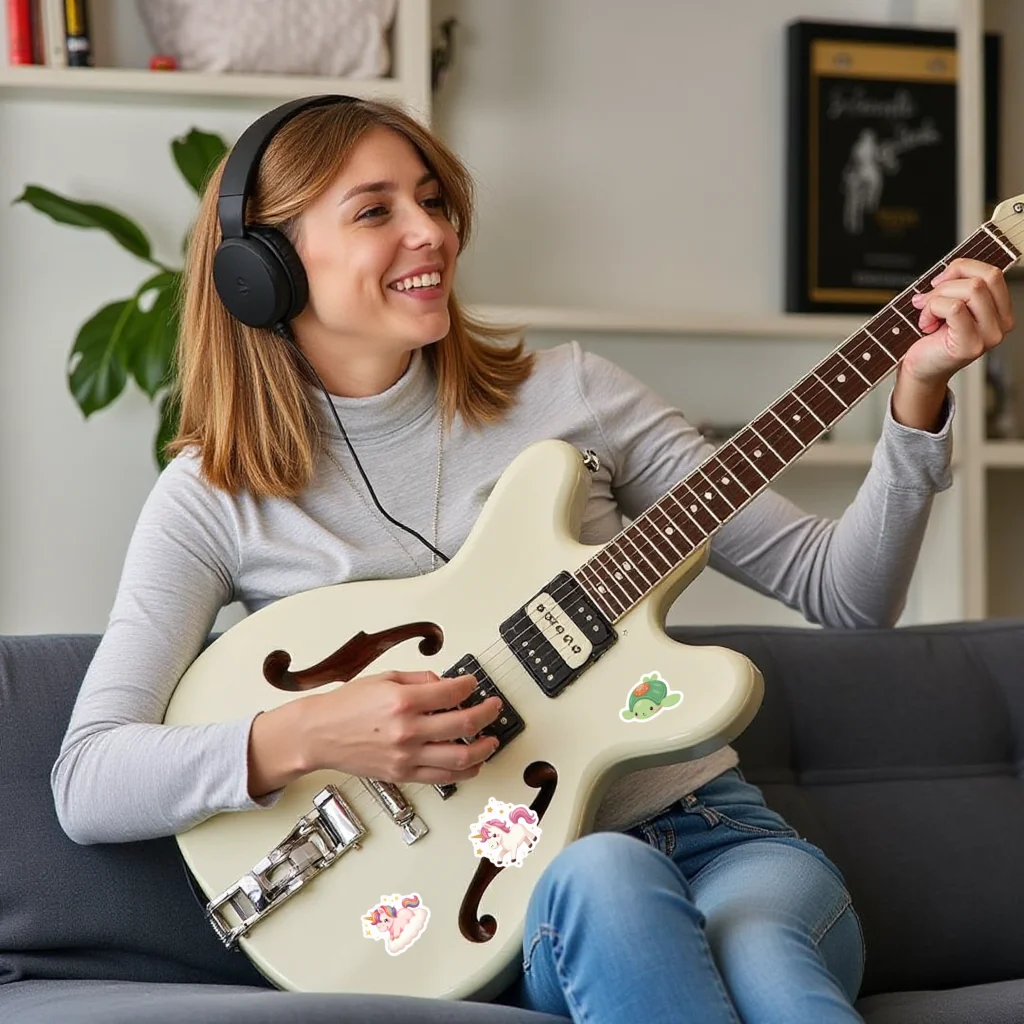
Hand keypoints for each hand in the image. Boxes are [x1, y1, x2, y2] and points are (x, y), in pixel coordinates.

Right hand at [302, 670, 501, 784]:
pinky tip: (475, 762)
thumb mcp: (384, 678)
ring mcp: (407, 756)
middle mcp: (408, 730)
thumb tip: (447, 684)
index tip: (473, 684)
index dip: (470, 686)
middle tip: (494, 707)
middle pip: (464, 723)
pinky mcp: (403, 775)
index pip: (452, 692)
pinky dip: (466, 771)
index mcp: (403, 701)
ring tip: (492, 739)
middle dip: (487, 713)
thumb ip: (420, 679)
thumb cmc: (347, 705)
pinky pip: (443, 777)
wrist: (319, 734)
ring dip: (485, 747)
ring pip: (461, 757)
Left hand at [903, 258, 1014, 385]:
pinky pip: (954, 307)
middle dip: (948, 283)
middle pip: (982, 279)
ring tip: (927, 314)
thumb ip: (957, 286)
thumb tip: (948, 271)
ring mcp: (989, 335)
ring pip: (970, 289)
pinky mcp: (971, 344)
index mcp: (1000, 311)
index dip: (963, 268)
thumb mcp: (950, 304)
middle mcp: (1001, 324)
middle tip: (928, 298)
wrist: (920, 367)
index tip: (940, 279)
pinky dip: (932, 310)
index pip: (993, 274)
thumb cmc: (933, 338)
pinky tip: (926, 324)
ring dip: (937, 297)